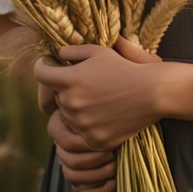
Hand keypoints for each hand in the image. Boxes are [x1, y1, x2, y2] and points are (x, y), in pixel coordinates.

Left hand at [33, 37, 164, 152]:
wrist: (152, 93)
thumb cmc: (126, 68)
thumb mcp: (99, 51)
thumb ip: (73, 51)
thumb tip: (58, 55)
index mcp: (69, 80)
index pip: (40, 73)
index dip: (43, 66)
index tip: (49, 64)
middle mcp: (71, 103)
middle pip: (57, 97)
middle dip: (67, 89)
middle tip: (88, 83)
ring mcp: (81, 124)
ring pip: (69, 116)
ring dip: (78, 108)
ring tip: (100, 99)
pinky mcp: (93, 140)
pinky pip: (82, 133)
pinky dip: (90, 125)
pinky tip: (107, 114)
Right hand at [48, 106, 116, 191]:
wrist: (113, 120)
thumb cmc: (105, 109)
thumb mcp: (96, 103)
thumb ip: (89, 107)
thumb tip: (88, 116)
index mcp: (57, 126)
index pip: (67, 143)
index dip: (87, 146)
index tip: (108, 142)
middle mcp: (59, 146)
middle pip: (69, 161)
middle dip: (94, 160)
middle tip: (113, 154)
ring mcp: (67, 164)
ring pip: (73, 178)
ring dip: (97, 175)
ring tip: (114, 166)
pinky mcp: (78, 179)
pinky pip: (82, 191)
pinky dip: (98, 191)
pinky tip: (113, 182)